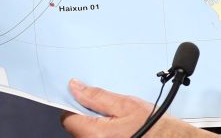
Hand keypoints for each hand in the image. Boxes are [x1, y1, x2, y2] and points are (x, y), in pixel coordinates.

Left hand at [61, 79, 211, 136]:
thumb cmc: (152, 124)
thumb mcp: (126, 103)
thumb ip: (97, 96)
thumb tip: (75, 87)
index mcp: (94, 133)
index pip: (68, 117)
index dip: (76, 105)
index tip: (88, 99)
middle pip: (76, 126)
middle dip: (88, 114)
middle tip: (109, 109)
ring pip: (86, 133)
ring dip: (96, 123)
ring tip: (117, 119)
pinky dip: (103, 131)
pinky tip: (118, 128)